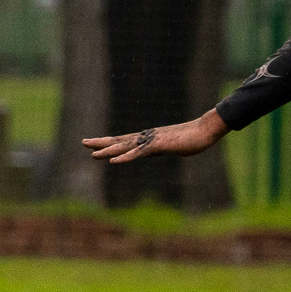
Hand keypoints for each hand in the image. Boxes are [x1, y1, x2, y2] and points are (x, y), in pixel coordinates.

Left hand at [84, 108, 227, 163]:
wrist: (207, 129)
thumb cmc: (193, 138)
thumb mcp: (171, 146)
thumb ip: (159, 149)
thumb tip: (153, 151)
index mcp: (148, 138)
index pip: (123, 140)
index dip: (108, 142)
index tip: (93, 143)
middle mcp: (146, 137)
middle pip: (119, 140)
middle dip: (101, 142)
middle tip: (83, 142)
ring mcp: (152, 141)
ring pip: (126, 147)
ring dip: (109, 151)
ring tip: (92, 154)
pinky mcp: (159, 145)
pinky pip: (139, 153)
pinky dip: (126, 157)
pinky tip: (113, 162)